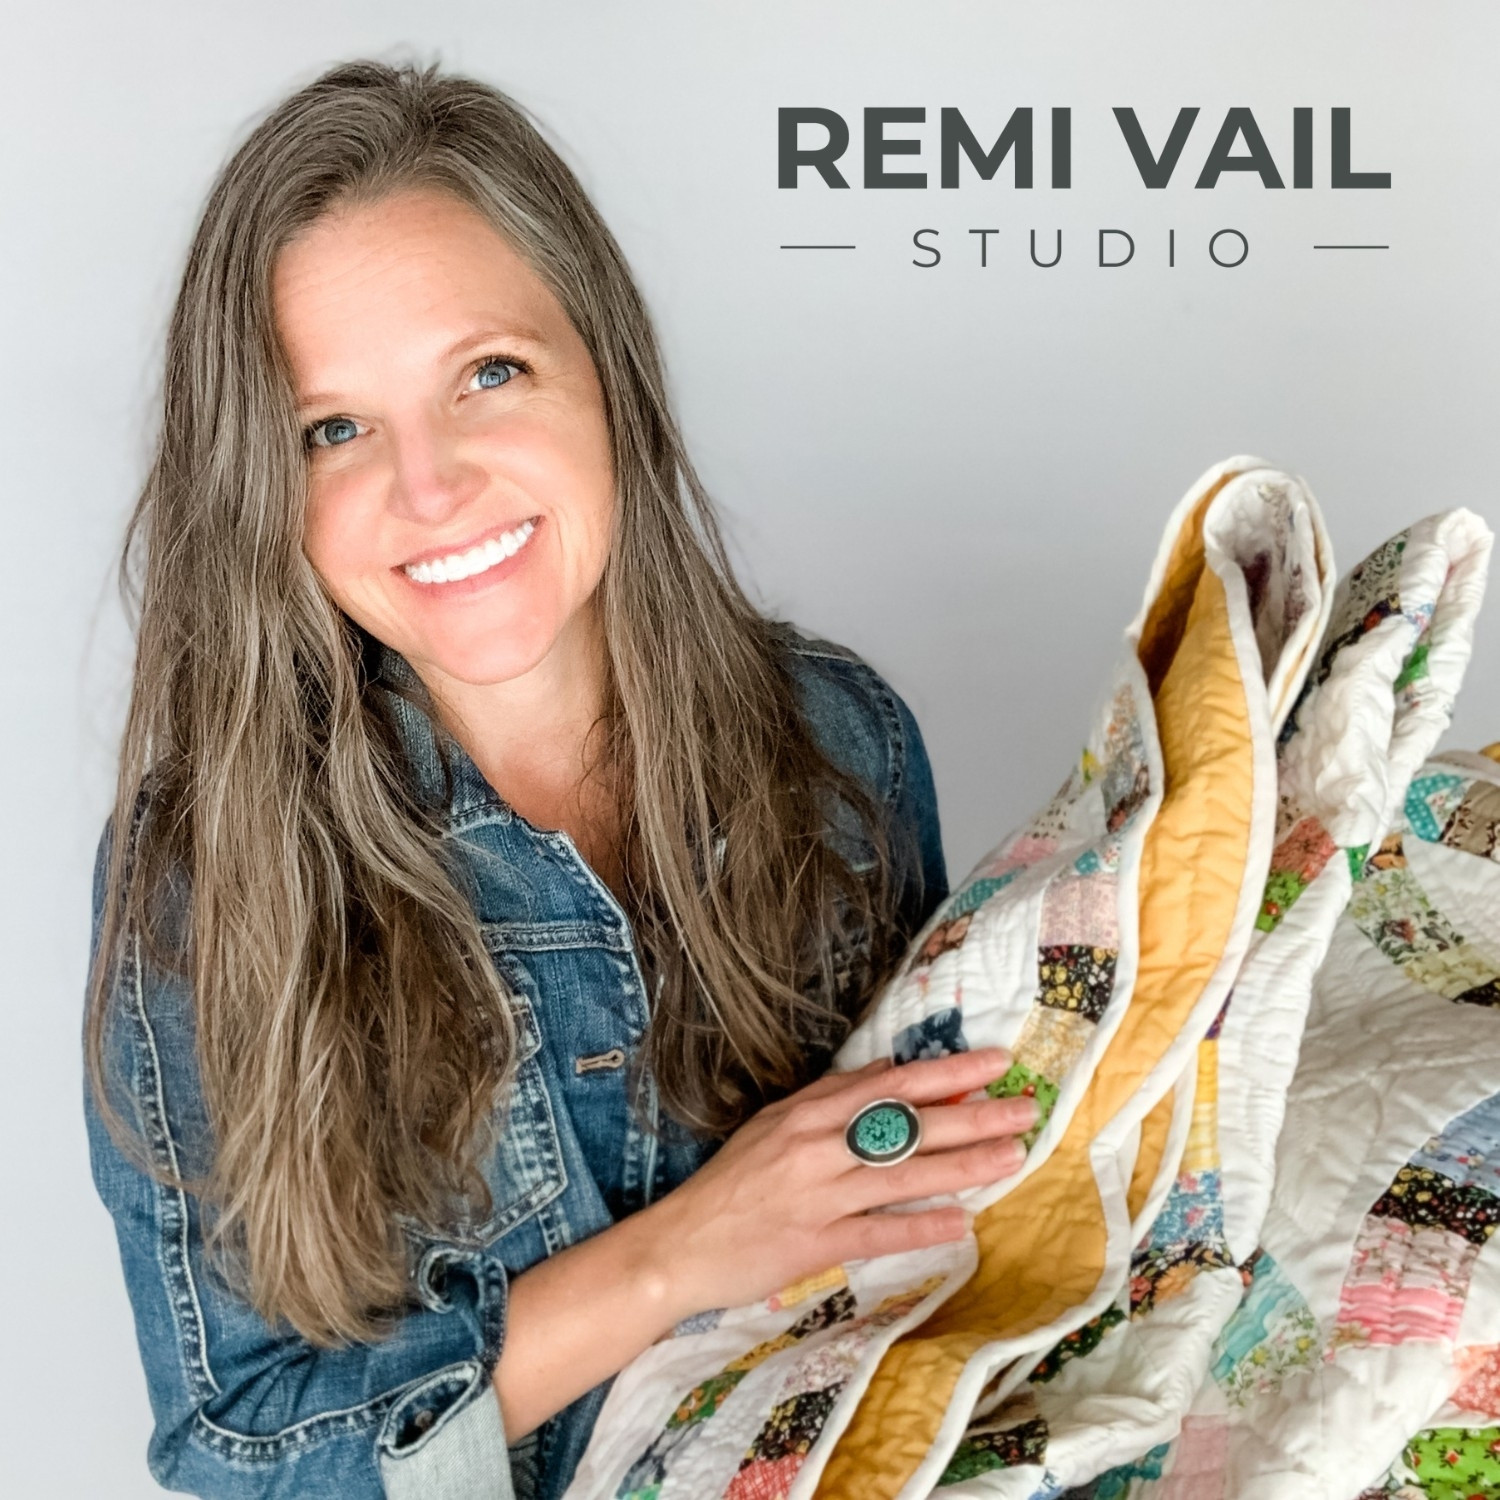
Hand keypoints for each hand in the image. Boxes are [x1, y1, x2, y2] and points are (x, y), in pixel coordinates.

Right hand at [640, 1046, 1033, 1320]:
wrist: (679, 1244)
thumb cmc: (730, 1182)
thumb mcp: (774, 1124)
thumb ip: (829, 1098)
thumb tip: (885, 1071)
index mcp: (808, 1113)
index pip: (891, 1085)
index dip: (946, 1074)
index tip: (994, 1065)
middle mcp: (817, 1146)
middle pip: (907, 1125)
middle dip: (972, 1116)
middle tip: (1025, 1110)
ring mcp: (818, 1195)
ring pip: (902, 1174)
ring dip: (963, 1166)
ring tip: (1011, 1158)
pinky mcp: (816, 1243)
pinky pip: (878, 1232)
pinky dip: (920, 1227)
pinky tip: (961, 1224)